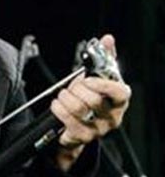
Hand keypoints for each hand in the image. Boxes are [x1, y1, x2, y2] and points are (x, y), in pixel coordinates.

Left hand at [50, 34, 130, 170]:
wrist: (76, 125)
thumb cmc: (89, 98)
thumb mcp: (97, 77)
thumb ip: (104, 57)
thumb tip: (107, 39)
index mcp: (120, 101)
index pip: (120, 93)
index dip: (103, 84)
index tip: (88, 79)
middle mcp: (112, 117)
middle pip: (94, 100)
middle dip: (77, 89)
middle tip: (72, 87)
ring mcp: (99, 129)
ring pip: (79, 109)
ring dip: (66, 97)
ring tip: (64, 95)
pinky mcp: (83, 137)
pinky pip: (67, 120)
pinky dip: (58, 108)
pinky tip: (58, 104)